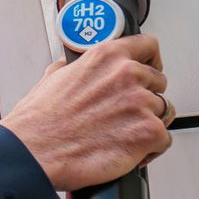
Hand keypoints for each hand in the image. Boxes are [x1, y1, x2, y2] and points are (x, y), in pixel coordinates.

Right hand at [0, 34, 173, 191]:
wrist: (34, 152)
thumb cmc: (38, 122)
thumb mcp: (52, 78)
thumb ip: (74, 67)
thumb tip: (75, 67)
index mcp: (105, 56)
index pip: (148, 46)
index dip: (150, 60)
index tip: (148, 69)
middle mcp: (126, 74)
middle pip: (159, 82)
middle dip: (145, 97)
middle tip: (124, 113)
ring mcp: (140, 103)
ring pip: (163, 111)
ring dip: (147, 123)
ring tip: (121, 134)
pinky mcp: (148, 132)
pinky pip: (164, 139)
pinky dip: (150, 149)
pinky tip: (128, 151)